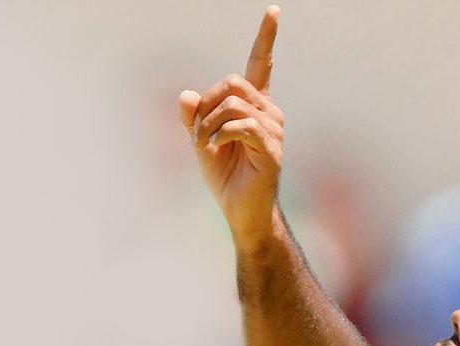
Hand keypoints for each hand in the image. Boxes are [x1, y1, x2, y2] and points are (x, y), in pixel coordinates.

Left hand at [178, 6, 284, 238]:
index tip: (273, 11)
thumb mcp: (200, 141)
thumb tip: (187, 94)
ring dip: (209, 123)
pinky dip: (219, 135)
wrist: (240, 211)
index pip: (261, 65)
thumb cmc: (225, 177)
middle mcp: (269, 112)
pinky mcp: (271, 147)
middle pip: (232, 82)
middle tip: (198, 132)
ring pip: (233, 103)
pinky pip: (241, 125)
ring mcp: (273, 129)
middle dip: (207, 103)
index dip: (266, 38)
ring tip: (204, 145)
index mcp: (254, 106)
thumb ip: (193, 117)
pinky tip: (215, 149)